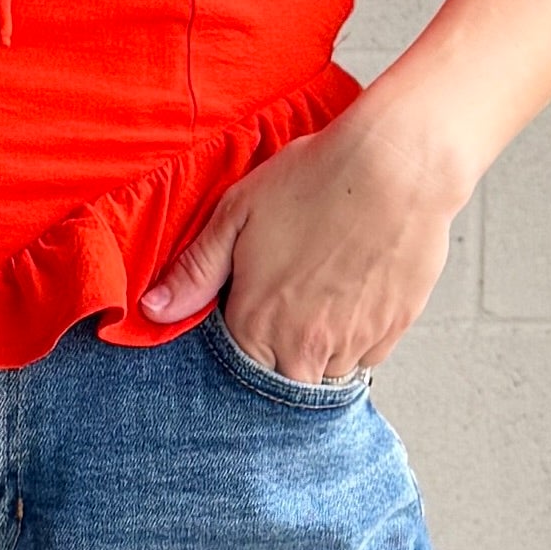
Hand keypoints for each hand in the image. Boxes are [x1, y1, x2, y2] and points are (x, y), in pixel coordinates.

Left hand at [137, 99, 464, 383]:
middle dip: (281, 363)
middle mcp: (306, 345)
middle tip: (286, 316)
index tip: (249, 324)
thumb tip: (153, 310)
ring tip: (320, 303)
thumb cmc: (317, 179)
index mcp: (258, 323)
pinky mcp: (394, 328)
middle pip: (287, 384)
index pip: (240, 372)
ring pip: (330, 375)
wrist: (397, 165)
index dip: (242, 351)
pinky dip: (357, 341)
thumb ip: (196, 271)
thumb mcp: (237, 214)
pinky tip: (353, 298)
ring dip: (320, 355)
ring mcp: (355, 341)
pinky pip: (368, 357)